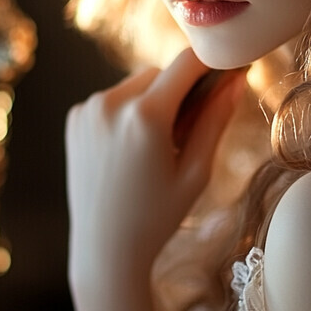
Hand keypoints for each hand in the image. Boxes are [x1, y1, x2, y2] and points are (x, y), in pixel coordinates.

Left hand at [65, 48, 244, 284]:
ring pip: (135, 84)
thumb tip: (235, 81)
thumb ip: (216, 120)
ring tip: (153, 146)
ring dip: (151, 101)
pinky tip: (128, 150)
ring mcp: (88, 110)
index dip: (211, 64)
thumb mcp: (196, 172)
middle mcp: (111, 104)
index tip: (225, 72)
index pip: (187, 63)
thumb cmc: (157, 217)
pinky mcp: (75, 118)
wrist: (104, 247)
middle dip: (178, 91)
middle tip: (185, 131)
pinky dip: (126, 112)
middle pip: (160, 72)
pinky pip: (112, 99)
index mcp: (145, 117)